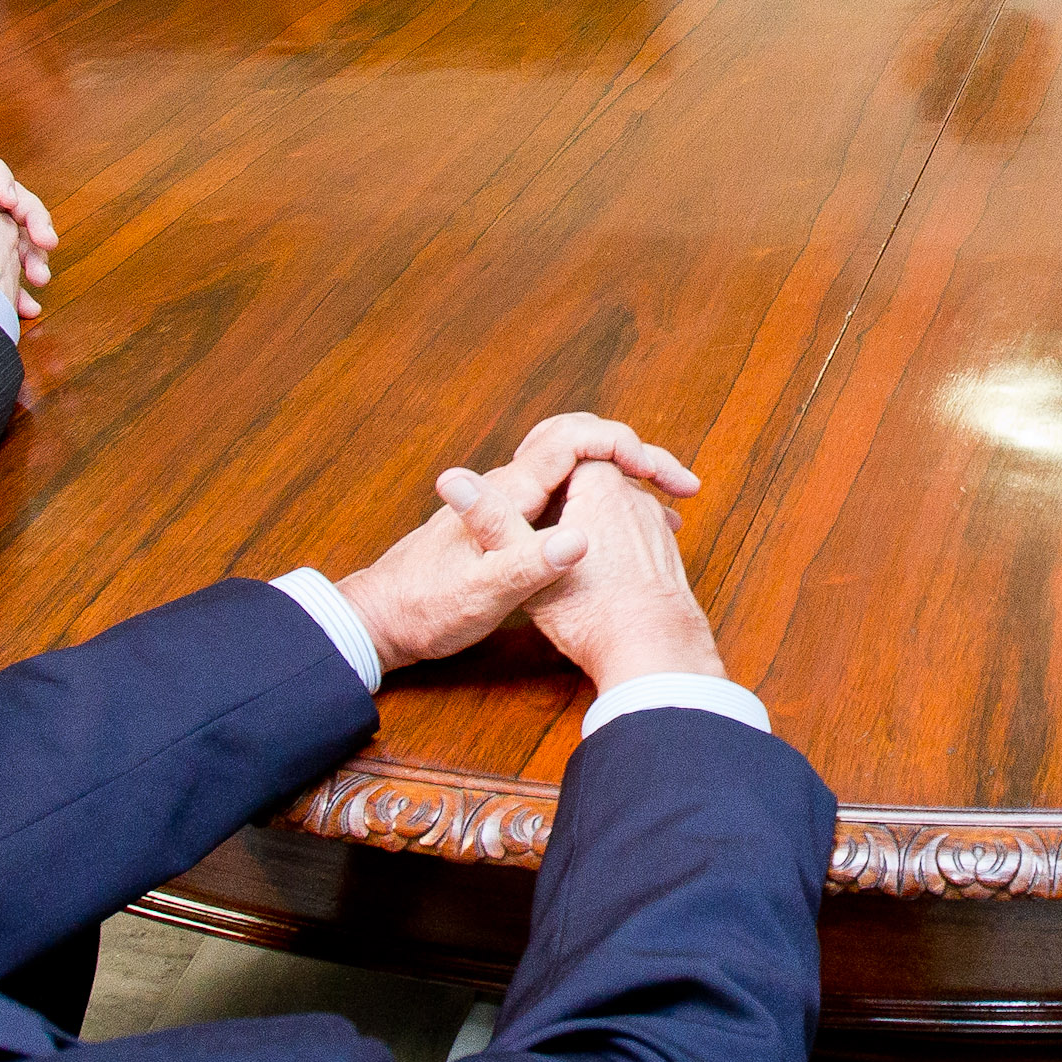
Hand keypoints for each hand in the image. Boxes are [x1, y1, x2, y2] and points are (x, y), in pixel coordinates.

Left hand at [0, 141, 34, 324]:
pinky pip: (6, 272)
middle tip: (45, 239)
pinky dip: (17, 290)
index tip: (7, 200)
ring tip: (39, 277)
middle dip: (32, 219)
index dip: (0, 178)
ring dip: (33, 255)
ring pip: (17, 235)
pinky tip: (26, 305)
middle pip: (10, 199)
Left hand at [335, 415, 708, 675]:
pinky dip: (612, 505)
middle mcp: (512, 488)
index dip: (622, 445)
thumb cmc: (426, 608)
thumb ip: (531, 562)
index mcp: (509, 491)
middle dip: (638, 455)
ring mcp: (513, 506)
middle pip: (584, 444)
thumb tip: (583, 535)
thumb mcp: (482, 593)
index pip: (574, 439)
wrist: (381, 622)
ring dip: (631, 480)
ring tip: (671, 507)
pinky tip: (631, 535)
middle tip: (680, 483)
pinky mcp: (514, 529)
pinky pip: (575, 500)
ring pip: (582, 472)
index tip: (657, 474)